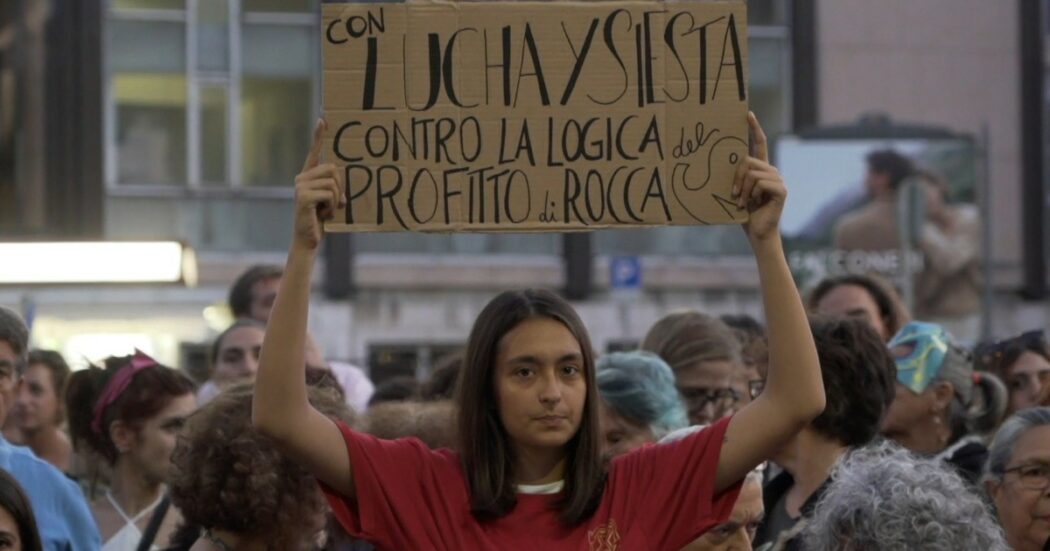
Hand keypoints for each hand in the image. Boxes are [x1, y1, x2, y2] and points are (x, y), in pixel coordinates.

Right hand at [293, 119, 343, 250]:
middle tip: (333, 204)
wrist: (308, 239)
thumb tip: (342, 186)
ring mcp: (300, 186)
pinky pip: (330, 194)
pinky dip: (332, 206)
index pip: (314, 153)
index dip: (319, 137)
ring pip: (333, 183)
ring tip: (326, 210)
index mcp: (307, 176)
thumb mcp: (331, 200)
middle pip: (333, 169)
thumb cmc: (320, 220)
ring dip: (336, 199)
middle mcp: (301, 178)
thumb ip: (335, 188)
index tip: (323, 120)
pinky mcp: (303, 196)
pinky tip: (323, 215)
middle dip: (340, 187)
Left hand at [734, 112, 784, 243]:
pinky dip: (753, 194)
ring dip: (743, 190)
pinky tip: (755, 203)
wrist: (757, 233)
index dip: (754, 128)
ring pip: (752, 173)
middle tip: (734, 195)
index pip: (760, 144)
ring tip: (743, 202)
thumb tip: (720, 161)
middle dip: (736, 178)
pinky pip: (760, 183)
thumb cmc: (744, 213)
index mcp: (761, 169)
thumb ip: (735, 175)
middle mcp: (772, 171)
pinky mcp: (781, 190)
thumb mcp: (736, 190)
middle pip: (748, 160)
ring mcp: (778, 180)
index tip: (748, 114)